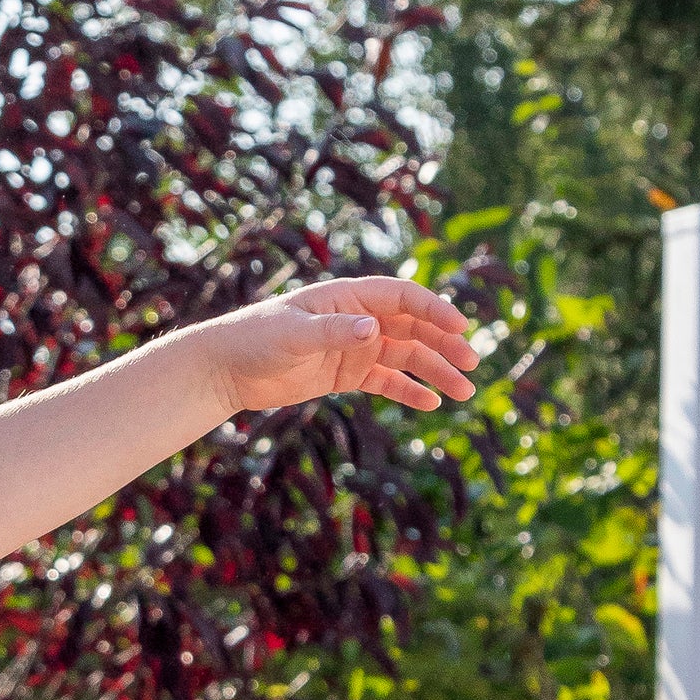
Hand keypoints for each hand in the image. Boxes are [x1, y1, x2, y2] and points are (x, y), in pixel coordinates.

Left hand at [205, 276, 479, 419]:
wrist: (227, 368)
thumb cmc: (256, 339)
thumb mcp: (294, 334)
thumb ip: (334, 331)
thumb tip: (372, 329)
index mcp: (350, 297)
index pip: (404, 298)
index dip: (434, 311)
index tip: (460, 328)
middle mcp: (359, 319)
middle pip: (414, 329)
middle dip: (444, 345)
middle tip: (472, 365)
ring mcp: (354, 347)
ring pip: (405, 358)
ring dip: (435, 372)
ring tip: (463, 392)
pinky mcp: (346, 374)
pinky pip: (385, 382)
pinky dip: (408, 391)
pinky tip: (430, 403)